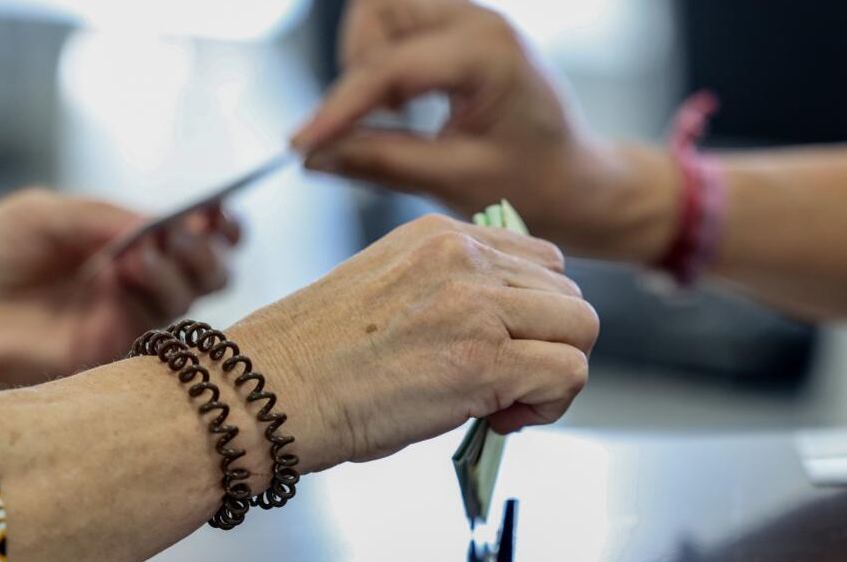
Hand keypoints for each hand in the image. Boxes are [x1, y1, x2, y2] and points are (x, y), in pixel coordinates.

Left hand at [0, 188, 238, 397]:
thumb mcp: (46, 214)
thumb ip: (109, 216)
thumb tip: (167, 224)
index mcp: (118, 249)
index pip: (184, 238)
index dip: (214, 224)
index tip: (221, 209)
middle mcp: (130, 286)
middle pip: (206, 272)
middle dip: (210, 247)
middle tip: (188, 231)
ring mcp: (124, 320)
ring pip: (193, 296)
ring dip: (183, 265)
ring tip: (141, 251)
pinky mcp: (114, 352)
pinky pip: (162, 325)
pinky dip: (159, 289)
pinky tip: (128, 269)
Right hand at [225, 214, 597, 473]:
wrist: (265, 389)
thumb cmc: (312, 354)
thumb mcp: (386, 290)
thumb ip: (448, 290)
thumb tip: (503, 327)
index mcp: (439, 236)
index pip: (538, 260)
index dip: (532, 311)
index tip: (502, 344)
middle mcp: (464, 258)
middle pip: (567, 293)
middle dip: (548, 342)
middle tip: (506, 380)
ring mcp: (477, 305)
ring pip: (581, 328)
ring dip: (555, 370)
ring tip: (506, 401)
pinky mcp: (485, 361)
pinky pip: (569, 373)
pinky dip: (550, 403)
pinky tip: (501, 417)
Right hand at [298, 2, 678, 261]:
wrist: (579, 181)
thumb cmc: (535, 185)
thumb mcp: (455, 181)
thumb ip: (381, 162)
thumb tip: (313, 158)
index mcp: (488, 53)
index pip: (389, 67)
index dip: (338, 107)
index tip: (301, 143)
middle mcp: (478, 19)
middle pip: (378, 7)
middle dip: (356, 66)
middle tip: (363, 126)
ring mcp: (470, 19)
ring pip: (382, 11)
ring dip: (367, 62)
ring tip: (390, 118)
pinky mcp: (460, 31)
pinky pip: (398, 26)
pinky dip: (383, 64)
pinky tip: (401, 107)